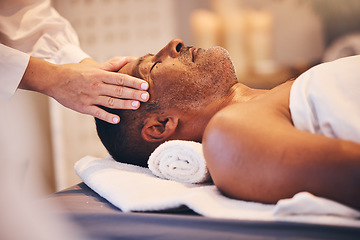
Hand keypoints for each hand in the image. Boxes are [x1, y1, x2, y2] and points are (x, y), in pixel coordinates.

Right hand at [20, 56, 148, 123]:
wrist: (53, 80)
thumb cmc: (75, 71)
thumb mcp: (93, 65)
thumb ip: (112, 64)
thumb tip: (128, 59)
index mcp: (100, 75)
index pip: (120, 78)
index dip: (133, 82)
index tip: (145, 85)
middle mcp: (96, 86)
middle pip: (118, 90)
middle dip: (133, 94)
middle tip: (147, 97)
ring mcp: (90, 97)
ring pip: (110, 102)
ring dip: (124, 104)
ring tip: (136, 106)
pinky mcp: (84, 107)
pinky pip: (97, 113)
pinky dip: (107, 116)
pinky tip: (117, 120)